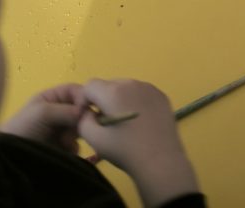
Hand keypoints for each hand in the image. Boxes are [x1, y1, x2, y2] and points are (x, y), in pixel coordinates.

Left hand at [0, 83, 86, 153]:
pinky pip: (76, 144)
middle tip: (77, 130)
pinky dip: (74, 147)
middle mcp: (59, 111)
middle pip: (81, 110)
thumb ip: (65, 109)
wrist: (9, 156)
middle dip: (81, 119)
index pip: (76, 91)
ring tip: (65, 142)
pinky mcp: (61, 147)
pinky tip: (66, 151)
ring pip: (80, 128)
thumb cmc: (23, 127)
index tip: (86, 110)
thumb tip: (86, 112)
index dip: (84, 98)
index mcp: (53, 98)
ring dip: (77, 134)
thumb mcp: (42, 112)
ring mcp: (61, 130)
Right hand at [78, 78, 198, 207]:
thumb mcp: (95, 140)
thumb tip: (87, 112)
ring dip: (119, 100)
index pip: (90, 85)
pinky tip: (140, 122)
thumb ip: (83, 121)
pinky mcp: (161, 95)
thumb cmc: (125, 151)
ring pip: (125, 87)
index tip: (89, 119)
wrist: (160, 161)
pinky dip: (135, 102)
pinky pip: (141, 93)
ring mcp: (149, 88)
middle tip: (106, 123)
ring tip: (124, 123)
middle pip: (108, 85)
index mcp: (113, 91)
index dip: (85, 101)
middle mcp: (131, 83)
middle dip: (102, 100)